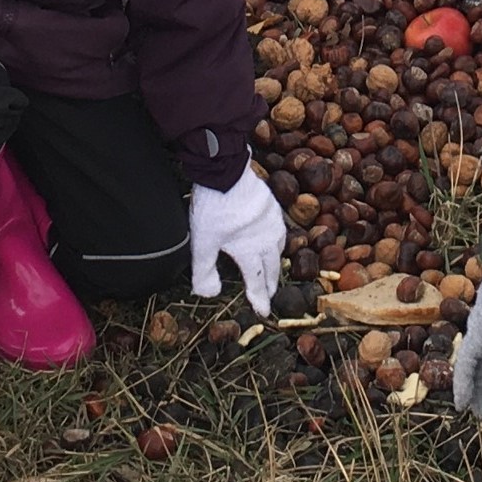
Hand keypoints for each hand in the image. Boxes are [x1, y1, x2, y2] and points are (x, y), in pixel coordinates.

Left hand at [187, 164, 286, 313]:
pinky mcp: (271, 204)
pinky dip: (276, 241)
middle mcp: (267, 238)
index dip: (259, 298)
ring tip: (271, 269)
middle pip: (272, 267)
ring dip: (275, 262)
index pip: (257, 281)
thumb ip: (204, 271)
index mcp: (251, 251)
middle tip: (269, 294)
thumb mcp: (202, 242)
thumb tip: (209, 294)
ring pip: (278, 248)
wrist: (226, 170)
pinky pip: (279, 229)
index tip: (263, 311)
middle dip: (271, 284)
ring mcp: (272, 220)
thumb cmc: (214, 207)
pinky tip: (270, 237)